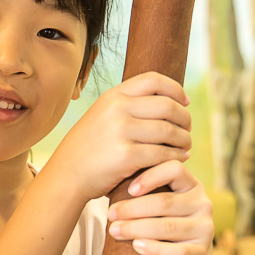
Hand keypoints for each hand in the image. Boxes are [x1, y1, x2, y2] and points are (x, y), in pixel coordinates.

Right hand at [48, 72, 192, 201]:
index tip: (185, 103)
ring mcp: (121, 132)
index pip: (154, 80)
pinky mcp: (126, 156)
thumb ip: (127, 105)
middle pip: (168, 106)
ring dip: (184, 140)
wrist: (67, 174)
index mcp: (113, 96)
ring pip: (169, 131)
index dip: (176, 89)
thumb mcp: (103, 115)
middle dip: (185, 118)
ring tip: (185, 146)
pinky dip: (176, 156)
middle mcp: (117, 109)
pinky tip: (179, 159)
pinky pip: (163, 153)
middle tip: (187, 129)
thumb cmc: (90, 147)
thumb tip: (166, 98)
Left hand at [106, 159, 213, 254]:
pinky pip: (177, 251)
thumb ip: (147, 190)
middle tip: (110, 214)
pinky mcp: (201, 254)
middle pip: (165, 202)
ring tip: (114, 231)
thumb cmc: (165, 225)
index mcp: (192, 186)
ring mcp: (205, 230)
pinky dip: (154, 249)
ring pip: (168, 227)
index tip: (129, 189)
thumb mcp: (160, 205)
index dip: (151, 176)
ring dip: (136, 228)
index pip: (175, 170)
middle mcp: (203, 204)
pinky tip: (136, 246)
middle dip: (133, 208)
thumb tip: (111, 176)